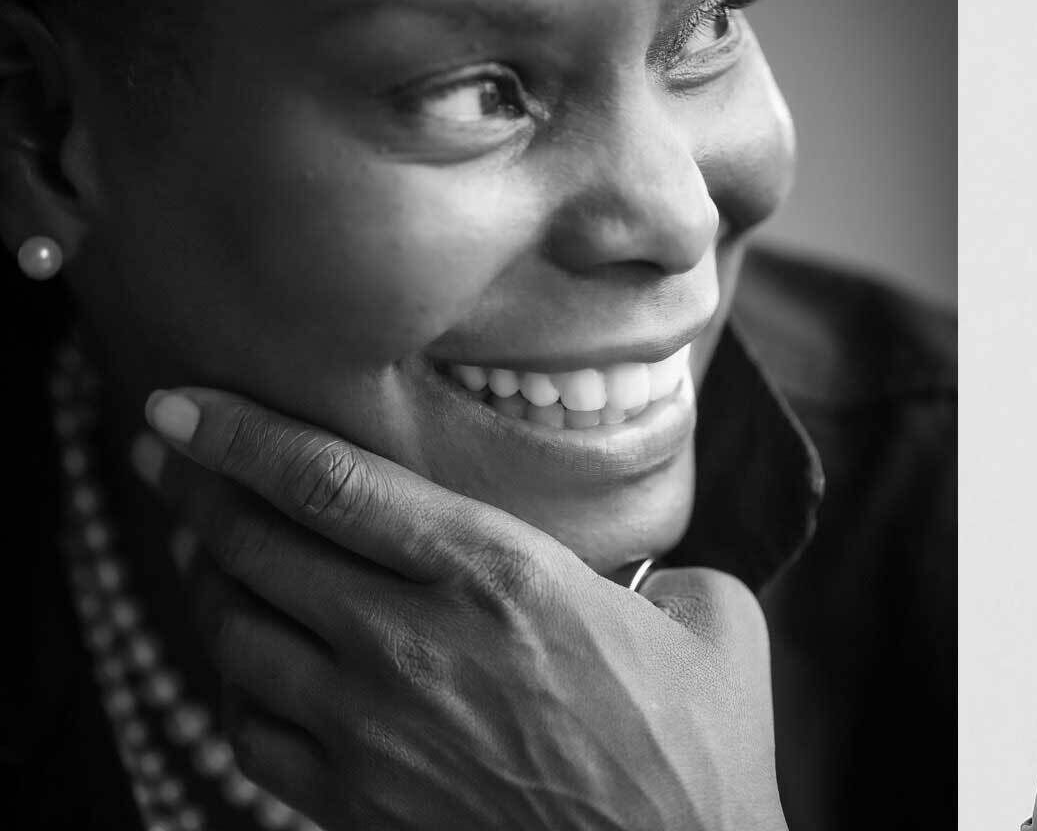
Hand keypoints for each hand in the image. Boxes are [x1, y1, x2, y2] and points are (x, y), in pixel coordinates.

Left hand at [144, 387, 786, 830]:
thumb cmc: (704, 745)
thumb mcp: (709, 614)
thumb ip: (651, 567)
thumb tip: (630, 568)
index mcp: (499, 572)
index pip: (327, 481)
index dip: (237, 433)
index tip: (176, 405)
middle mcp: (413, 641)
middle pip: (253, 545)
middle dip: (195, 490)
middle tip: (168, 459)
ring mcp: (371, 730)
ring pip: (232, 632)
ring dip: (211, 582)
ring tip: (215, 555)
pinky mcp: (353, 804)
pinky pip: (245, 730)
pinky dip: (232, 683)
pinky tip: (254, 663)